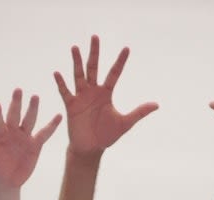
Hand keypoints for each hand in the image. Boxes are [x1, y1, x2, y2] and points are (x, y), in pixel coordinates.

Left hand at [0, 89, 61, 187]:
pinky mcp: (35, 145)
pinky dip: (52, 125)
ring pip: (29, 120)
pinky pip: (44, 134)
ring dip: (32, 109)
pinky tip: (59, 116)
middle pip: (14, 115)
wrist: (4, 181)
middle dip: (16, 103)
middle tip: (17, 90)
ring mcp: (24, 136)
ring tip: (35, 97)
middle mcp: (11, 131)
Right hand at [54, 36, 157, 155]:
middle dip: (94, 53)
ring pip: (78, 75)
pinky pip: (65, 92)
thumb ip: (139, 112)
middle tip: (95, 37)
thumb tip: (157, 105)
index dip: (120, 61)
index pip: (114, 73)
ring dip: (77, 62)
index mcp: (106, 93)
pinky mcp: (71, 106)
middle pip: (93, 68)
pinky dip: (61, 83)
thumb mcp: (125, 123)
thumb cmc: (107, 136)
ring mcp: (81, 97)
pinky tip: (57, 73)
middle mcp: (93, 92)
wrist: (90, 149)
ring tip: (75, 48)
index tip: (126, 48)